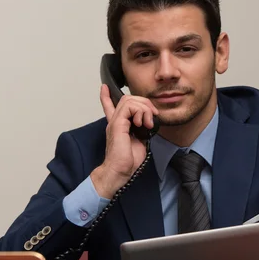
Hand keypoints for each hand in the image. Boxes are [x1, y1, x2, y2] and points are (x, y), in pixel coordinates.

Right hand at [91, 84, 158, 198]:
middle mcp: (115, 121)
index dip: (107, 96)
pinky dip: (140, 112)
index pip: (109, 107)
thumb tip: (150, 124)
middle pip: (127, 99)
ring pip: (129, 100)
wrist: (120, 171)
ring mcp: (115, 122)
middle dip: (144, 102)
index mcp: (118, 125)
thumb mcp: (139, 141)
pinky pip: (129, 108)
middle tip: (153, 114)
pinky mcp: (117, 125)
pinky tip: (143, 123)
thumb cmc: (128, 161)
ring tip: (149, 122)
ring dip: (144, 108)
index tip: (104, 88)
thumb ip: (142, 130)